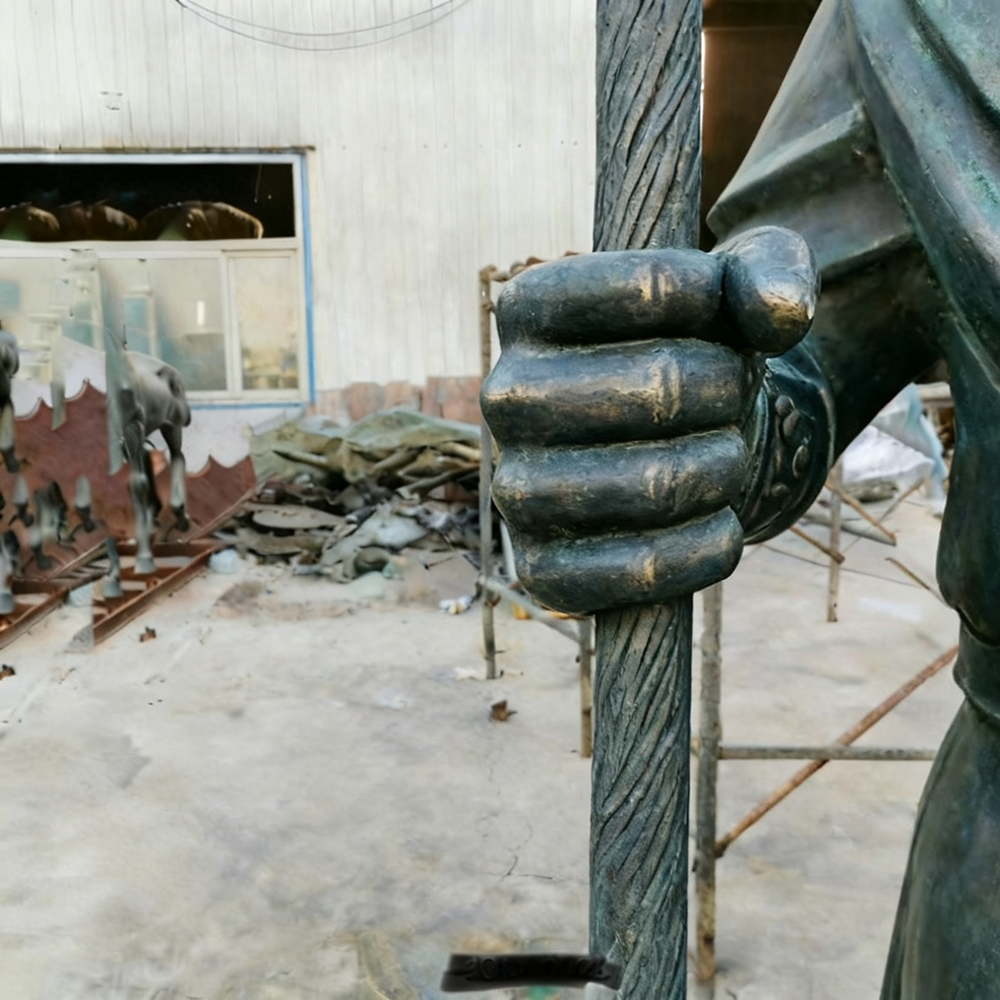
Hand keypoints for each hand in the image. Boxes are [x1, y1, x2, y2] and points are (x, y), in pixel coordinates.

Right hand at [481, 226, 818, 614]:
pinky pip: (643, 571)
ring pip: (657, 484)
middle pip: (661, 387)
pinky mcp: (541, 569)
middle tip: (731, 395)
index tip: (722, 314)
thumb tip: (778, 312)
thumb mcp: (735, 289)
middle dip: (728, 391)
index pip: (648, 287)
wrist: (672, 445)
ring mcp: (515, 488)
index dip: (716, 300)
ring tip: (725, 455)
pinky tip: (718, 522)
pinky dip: (709, 547)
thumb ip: (768, 270)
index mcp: (527, 307)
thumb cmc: (697, 350)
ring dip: (724, 468)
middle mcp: (504, 395)